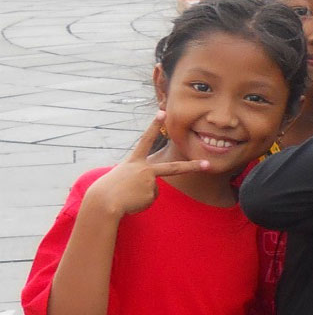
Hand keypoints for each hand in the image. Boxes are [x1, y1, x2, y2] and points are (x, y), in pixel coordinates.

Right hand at [85, 113, 208, 217]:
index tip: (162, 112)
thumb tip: (152, 186)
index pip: (146, 139)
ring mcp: (150, 182)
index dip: (154, 126)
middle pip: (173, 168)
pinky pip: (149, 199)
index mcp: (134, 161)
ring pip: (152, 189)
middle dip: (192, 166)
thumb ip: (139, 176)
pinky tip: (131, 201)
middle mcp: (145, 169)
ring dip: (141, 194)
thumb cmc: (107, 190)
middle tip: (207, 165)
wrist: (104, 202)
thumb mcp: (122, 176)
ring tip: (127, 194)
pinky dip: (140, 202)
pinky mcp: (152, 194)